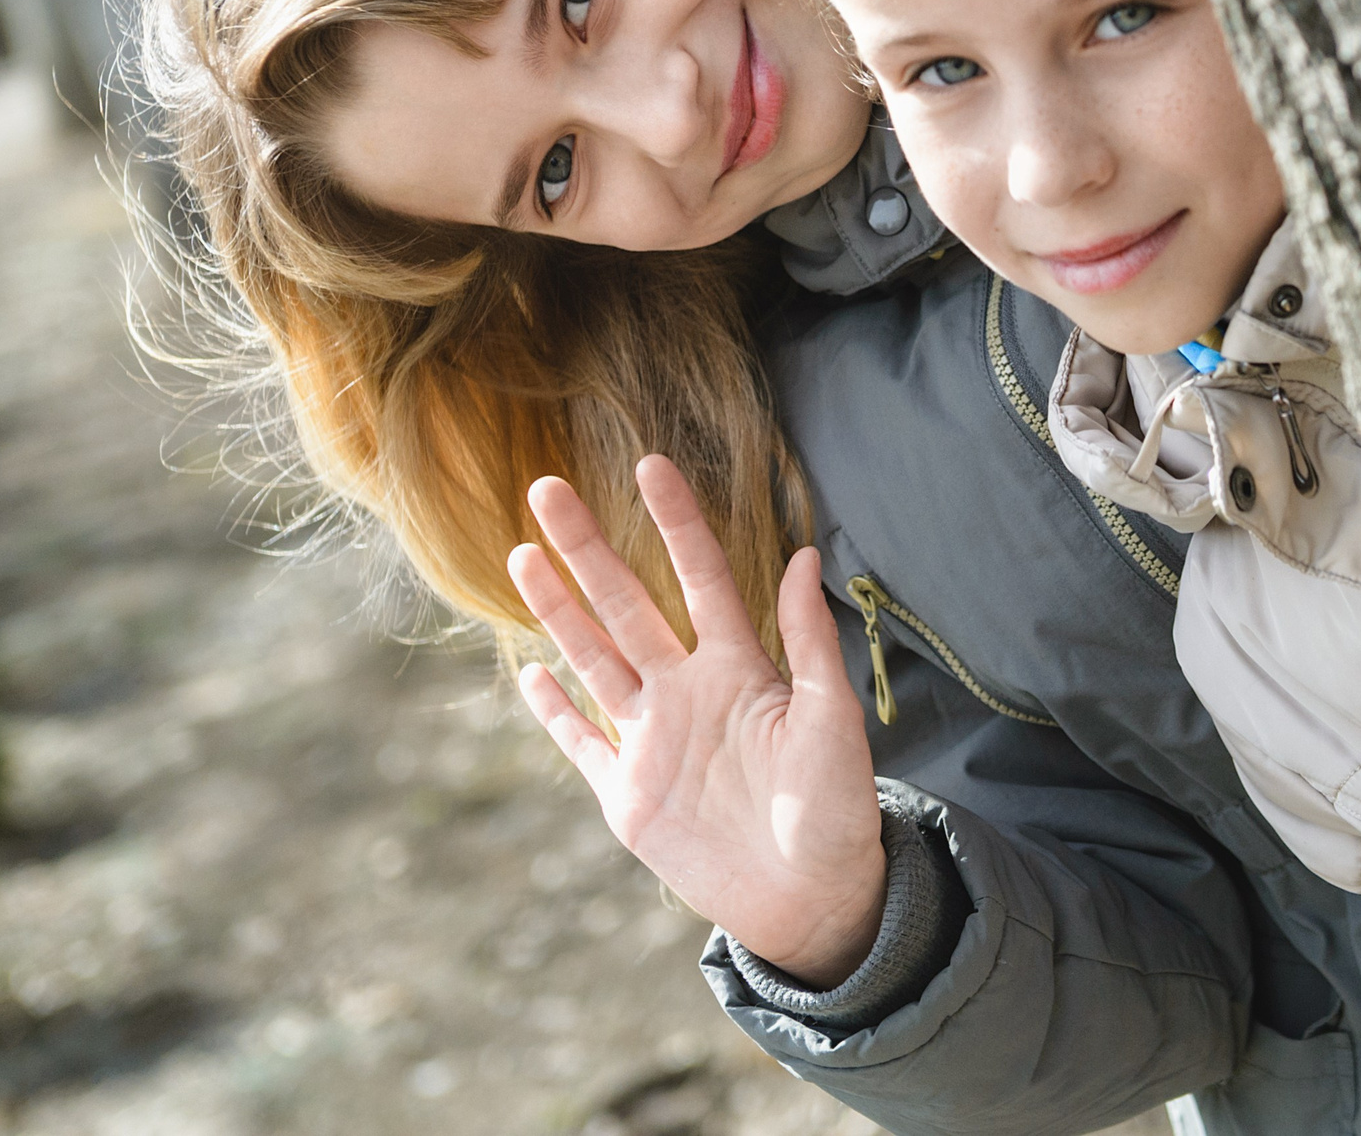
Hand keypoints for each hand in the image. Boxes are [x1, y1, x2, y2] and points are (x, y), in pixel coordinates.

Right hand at [510, 456, 886, 985]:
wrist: (814, 897)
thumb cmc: (837, 806)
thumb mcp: (832, 716)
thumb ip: (809, 641)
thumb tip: (805, 555)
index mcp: (739, 667)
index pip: (699, 576)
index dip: (676, 522)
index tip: (649, 465)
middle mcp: (687, 691)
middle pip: (626, 605)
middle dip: (587, 548)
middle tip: (547, 489)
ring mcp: (651, 739)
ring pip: (592, 658)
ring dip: (558, 610)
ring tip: (522, 554)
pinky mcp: (627, 794)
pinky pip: (581, 742)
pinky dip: (553, 711)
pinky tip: (530, 672)